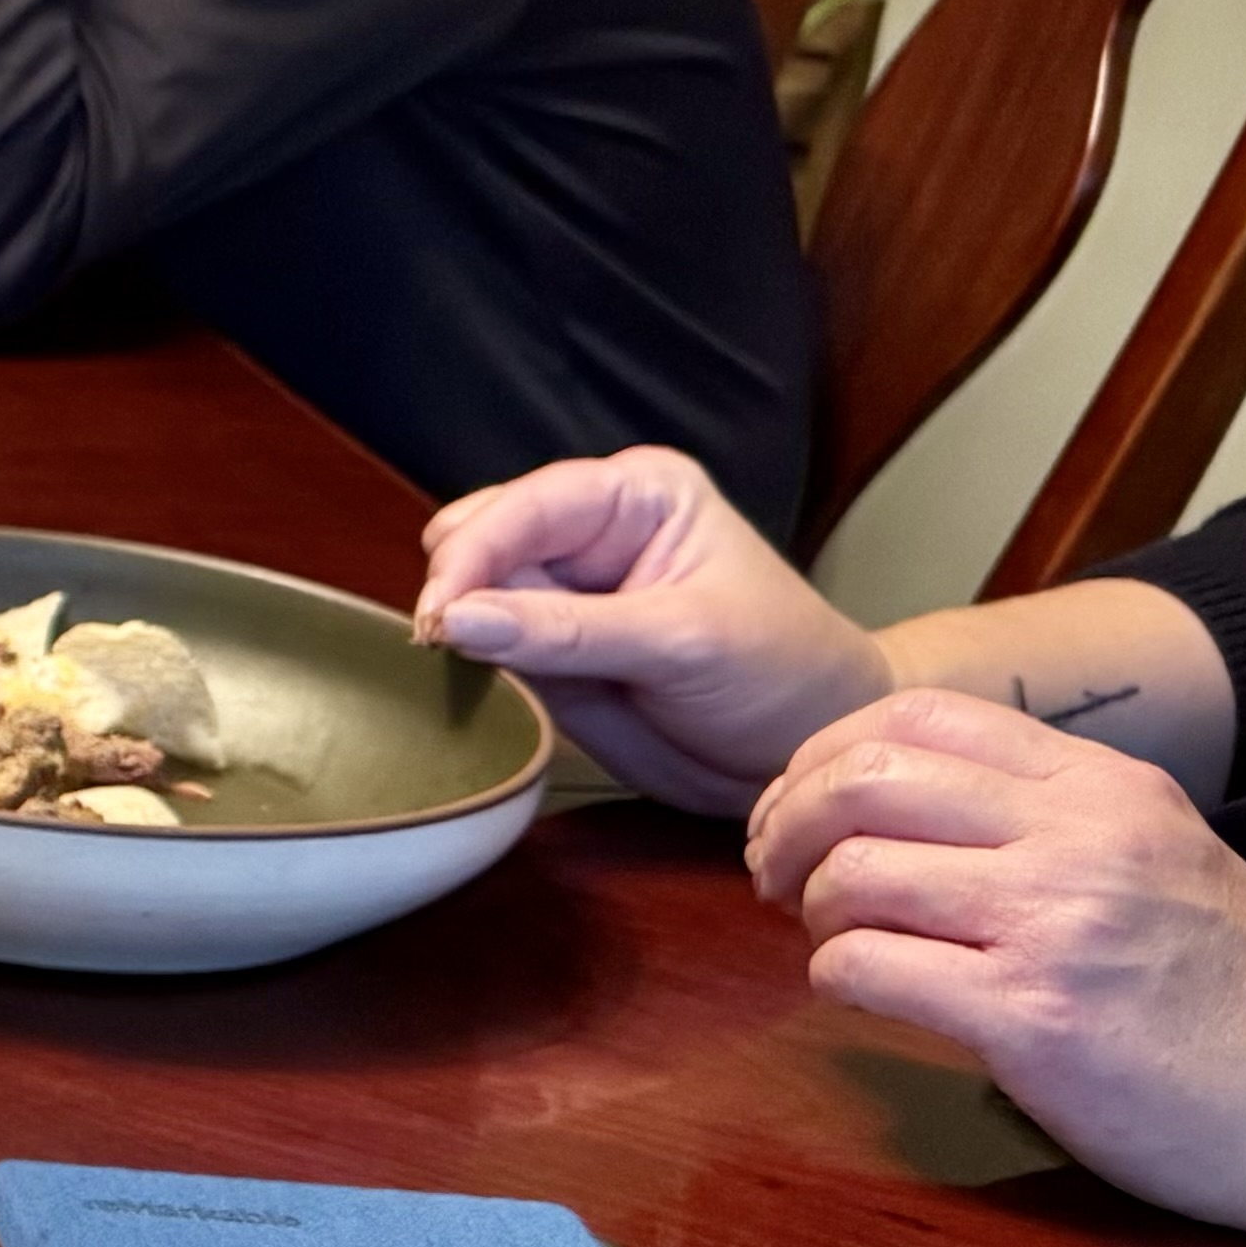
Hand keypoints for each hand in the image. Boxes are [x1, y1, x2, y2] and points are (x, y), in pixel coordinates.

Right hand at [415, 446, 887, 809]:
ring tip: (484, 670)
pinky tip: (489, 685)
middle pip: (477, 539)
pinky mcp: (543, 649)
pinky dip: (470, 665)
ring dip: (461, 630)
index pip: (524, 506)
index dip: (474, 555)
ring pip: (466, 592)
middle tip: (459, 649)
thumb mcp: (683, 645)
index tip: (440, 617)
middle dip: (460, 589)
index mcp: (634, 495)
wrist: (805, 751)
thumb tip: (455, 620)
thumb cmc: (779, 674)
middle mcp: (587, 531)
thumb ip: (568, 633)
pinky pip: (478, 646)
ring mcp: (560, 592)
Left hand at [748, 690, 1245, 1246]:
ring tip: (834, 939)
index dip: (825, 756)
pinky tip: (863, 992)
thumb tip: (895, 791)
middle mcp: (1081, 838)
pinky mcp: (1028, 1017)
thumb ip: (1045, 814)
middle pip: (865, 782)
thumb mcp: (1156, 854)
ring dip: (811, 910)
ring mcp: (1054, 924)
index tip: (800, 806)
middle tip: (775, 876)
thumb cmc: (1224, 990)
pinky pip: (867, 968)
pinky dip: (835, 977)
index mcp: (1105, 788)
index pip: (920, 717)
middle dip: (788, 826)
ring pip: (852, 873)